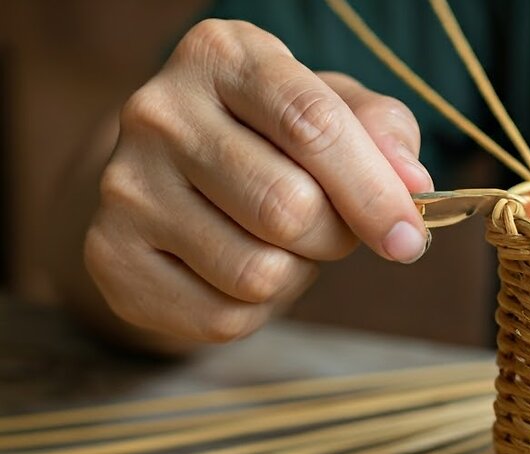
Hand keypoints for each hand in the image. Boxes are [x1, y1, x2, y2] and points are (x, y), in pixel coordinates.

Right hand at [85, 19, 432, 342]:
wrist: (173, 178)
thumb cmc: (275, 138)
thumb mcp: (333, 109)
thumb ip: (384, 132)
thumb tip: (412, 184)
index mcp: (221, 55)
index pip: (312, 123)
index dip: (373, 191)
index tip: (408, 237)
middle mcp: (158, 112)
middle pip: (288, 208)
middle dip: (336, 236)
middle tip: (333, 229)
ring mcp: (125, 185)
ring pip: (258, 272)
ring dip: (296, 273)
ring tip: (280, 243)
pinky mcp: (111, 255)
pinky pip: (222, 316)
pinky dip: (256, 309)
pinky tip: (239, 268)